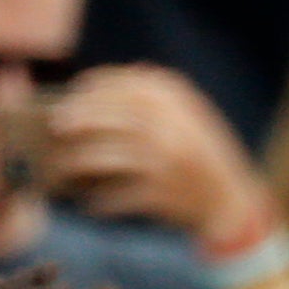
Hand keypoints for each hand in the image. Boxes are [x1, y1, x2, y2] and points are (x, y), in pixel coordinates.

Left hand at [44, 65, 270, 247]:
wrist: (234, 204)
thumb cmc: (201, 157)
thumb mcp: (186, 114)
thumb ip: (150, 96)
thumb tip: (88, 92)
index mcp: (171, 96)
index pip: (112, 84)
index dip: (86, 91)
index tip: (71, 98)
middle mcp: (165, 123)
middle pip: (98, 116)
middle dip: (72, 123)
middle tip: (55, 130)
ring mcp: (161, 159)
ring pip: (98, 157)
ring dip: (74, 166)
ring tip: (60, 172)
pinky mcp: (159, 193)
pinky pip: (115, 196)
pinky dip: (100, 203)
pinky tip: (91, 205)